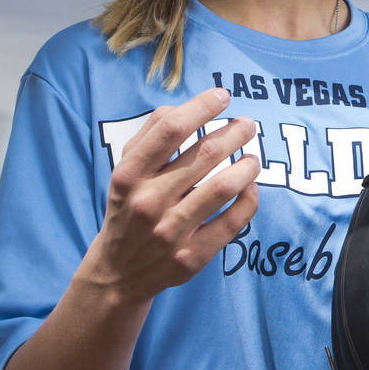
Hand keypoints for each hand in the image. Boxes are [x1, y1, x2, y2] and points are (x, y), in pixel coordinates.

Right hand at [83, 88, 260, 302]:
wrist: (116, 274)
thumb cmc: (128, 208)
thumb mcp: (125, 170)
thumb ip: (150, 134)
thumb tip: (185, 106)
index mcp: (130, 175)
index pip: (171, 128)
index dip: (202, 106)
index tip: (222, 95)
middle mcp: (149, 202)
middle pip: (206, 154)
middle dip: (235, 132)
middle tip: (247, 125)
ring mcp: (171, 232)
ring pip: (224, 187)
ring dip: (247, 165)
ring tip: (252, 157)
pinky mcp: (192, 258)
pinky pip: (233, 222)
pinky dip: (249, 199)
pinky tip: (250, 187)